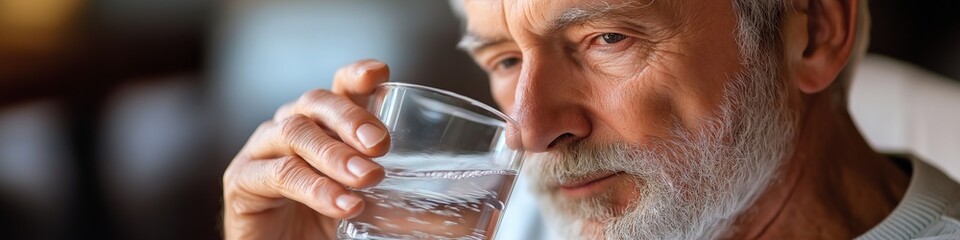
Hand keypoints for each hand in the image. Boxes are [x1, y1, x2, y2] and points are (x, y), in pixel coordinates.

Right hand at [222, 60, 390, 238]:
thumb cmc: (325, 229)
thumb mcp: (370, 205)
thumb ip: (401, 196)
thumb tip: (458, 202)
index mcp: (322, 126)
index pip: (339, 88)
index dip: (356, 76)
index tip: (379, 74)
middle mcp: (290, 129)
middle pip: (316, 102)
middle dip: (351, 117)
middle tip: (381, 144)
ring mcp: (262, 151)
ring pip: (295, 132)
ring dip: (334, 154)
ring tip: (366, 177)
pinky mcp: (242, 181)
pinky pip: (278, 173)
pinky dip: (313, 186)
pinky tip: (341, 202)